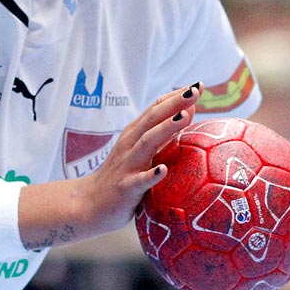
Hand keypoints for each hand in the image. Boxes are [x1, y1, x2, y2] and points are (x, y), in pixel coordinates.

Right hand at [72, 82, 201, 238]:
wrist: (90, 204)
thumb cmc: (123, 176)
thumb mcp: (144, 151)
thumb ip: (164, 132)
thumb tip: (189, 110)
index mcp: (135, 134)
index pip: (156, 108)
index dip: (176, 96)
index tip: (198, 85)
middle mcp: (130, 144)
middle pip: (152, 119)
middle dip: (174, 104)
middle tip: (195, 91)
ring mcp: (127, 165)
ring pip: (147, 143)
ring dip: (165, 129)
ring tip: (184, 117)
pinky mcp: (125, 188)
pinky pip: (138, 181)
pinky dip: (151, 175)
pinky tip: (163, 170)